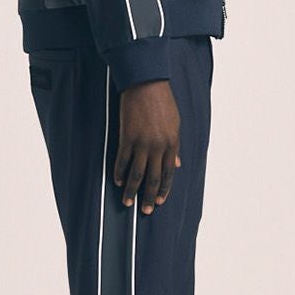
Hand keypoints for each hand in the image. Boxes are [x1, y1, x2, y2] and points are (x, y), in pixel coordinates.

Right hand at [114, 80, 181, 213]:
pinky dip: (119, 172)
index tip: (160, 202)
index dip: (164, 189)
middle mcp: (157, 146)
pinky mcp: (127, 137)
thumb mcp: (175, 124)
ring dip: (132, 189)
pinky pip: (122, 159)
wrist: (146, 84)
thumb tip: (176, 165)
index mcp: (171, 144)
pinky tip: (117, 181)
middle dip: (149, 196)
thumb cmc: (163, 102)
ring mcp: (141, 143)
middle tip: (146, 211)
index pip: (168, 173)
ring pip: (137, 173)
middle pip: (153, 178)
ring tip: (127, 202)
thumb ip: (175, 146)